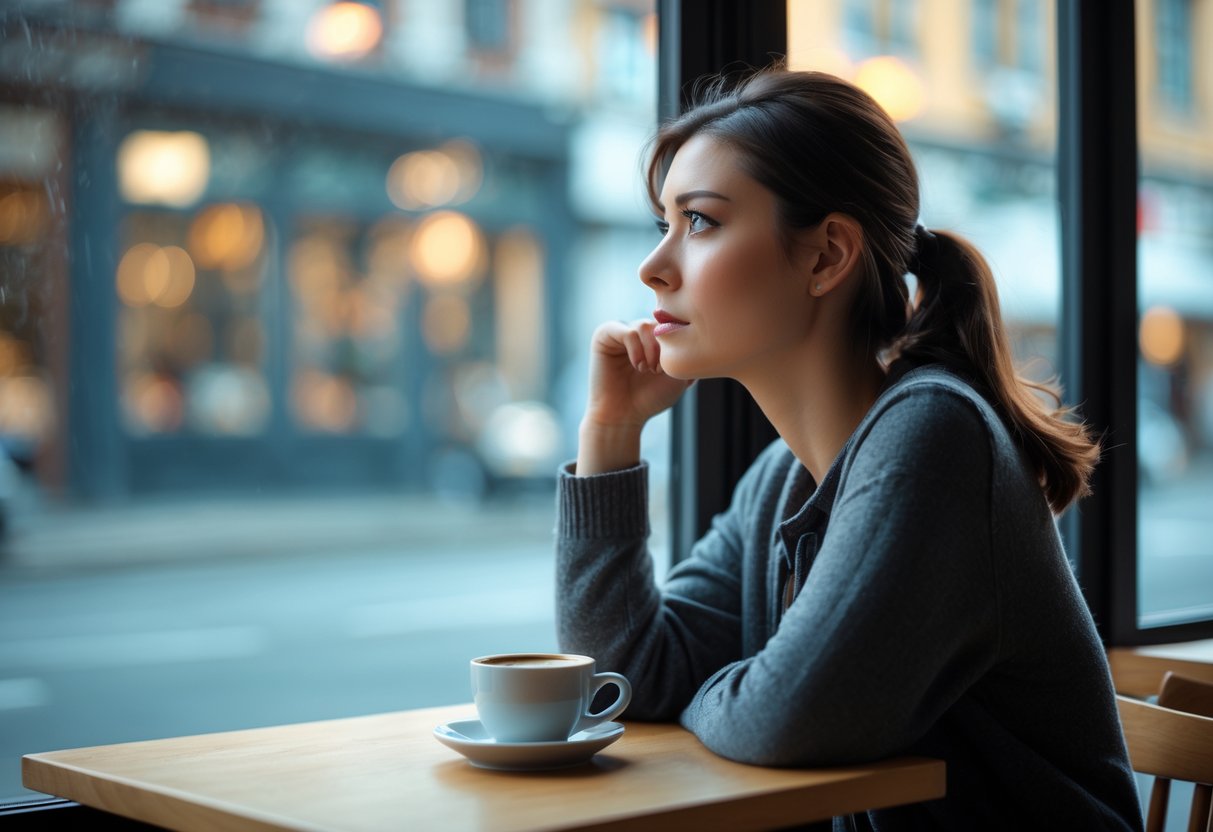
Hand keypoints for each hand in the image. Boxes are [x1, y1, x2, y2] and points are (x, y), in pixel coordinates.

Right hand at [577, 319, 691, 474]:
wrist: (623, 416)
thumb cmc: (650, 398)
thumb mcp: (679, 374)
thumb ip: (685, 351)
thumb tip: (692, 329)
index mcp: (654, 338)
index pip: (671, 323)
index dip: (676, 341)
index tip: (673, 367)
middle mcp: (638, 333)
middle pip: (658, 323)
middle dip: (663, 348)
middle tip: (659, 371)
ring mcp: (621, 333)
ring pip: (644, 325)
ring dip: (651, 350)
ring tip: (648, 370)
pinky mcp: (604, 336)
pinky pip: (627, 331)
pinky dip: (636, 349)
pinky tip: (637, 366)